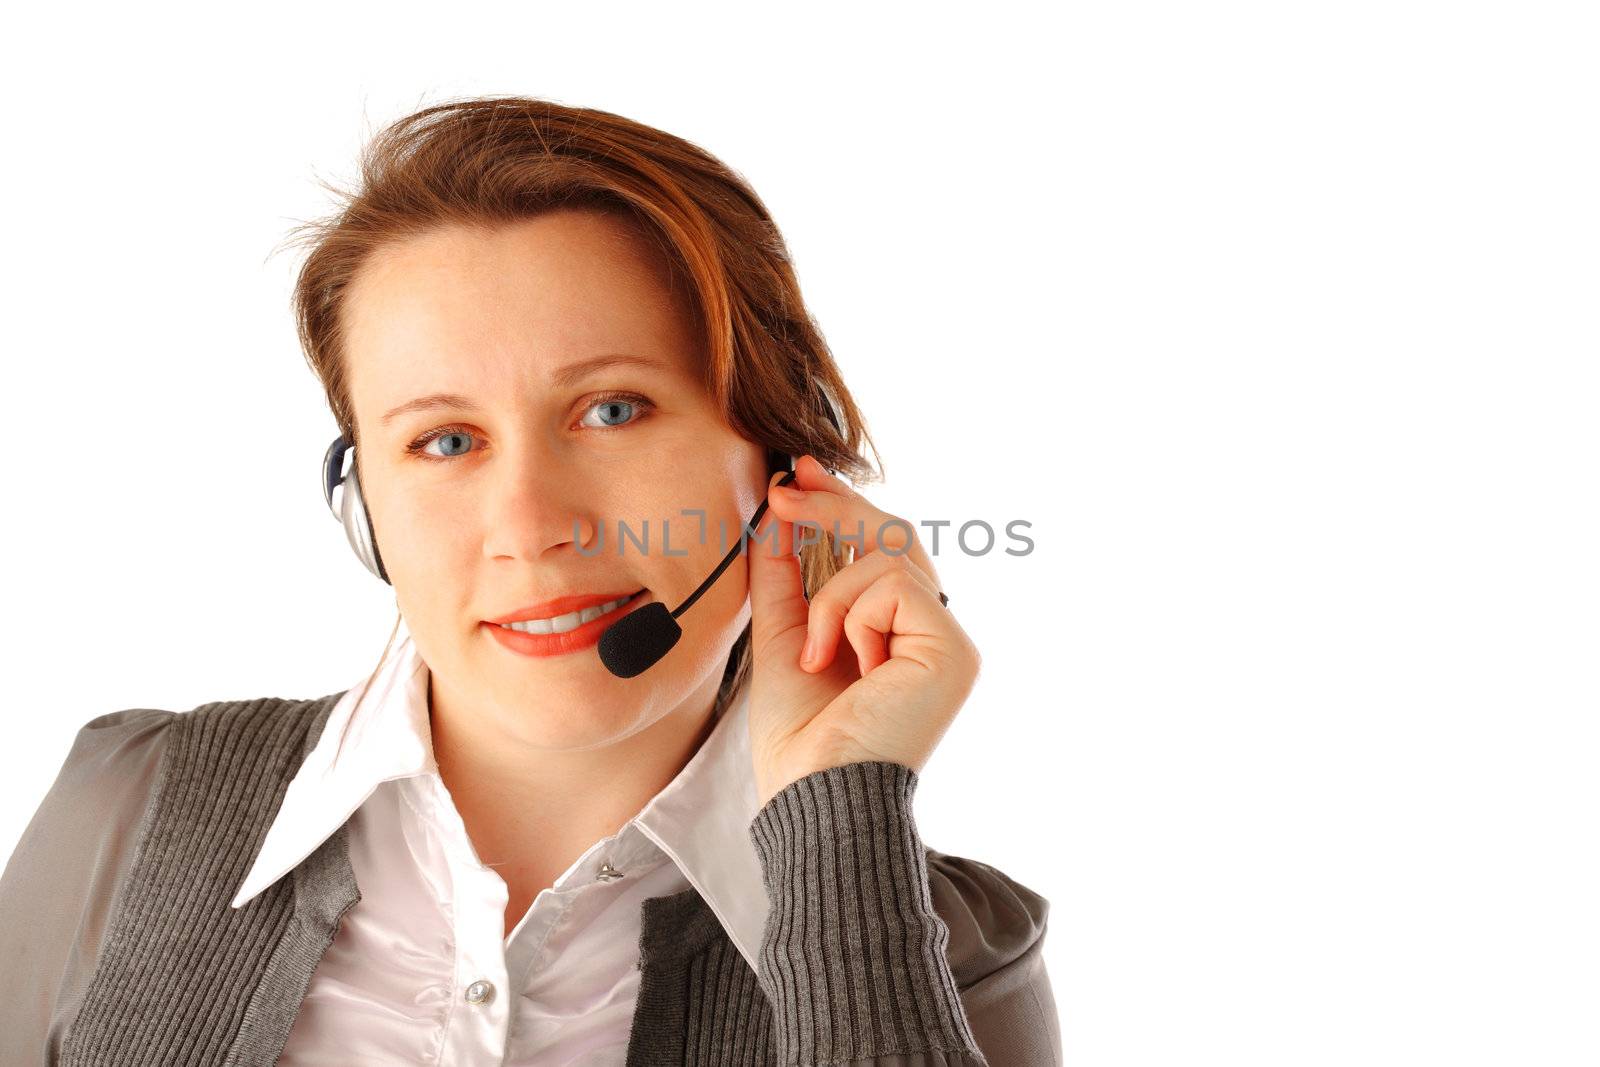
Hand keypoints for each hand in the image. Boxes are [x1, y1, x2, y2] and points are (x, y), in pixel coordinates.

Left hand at [746, 454, 981, 807]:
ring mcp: (948, 641)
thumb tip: (775, 515)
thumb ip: (783, 577)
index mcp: (898, 635)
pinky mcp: (952, 648)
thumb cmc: (799, 739)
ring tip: (817, 651)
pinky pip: (893, 586)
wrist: (814, 796)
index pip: (880, 551)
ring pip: (888, 556)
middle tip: (787, 487)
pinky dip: (852, 615)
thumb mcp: (783, 638)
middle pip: (894, 536)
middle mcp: (931, 634)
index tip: (798, 476)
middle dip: (835, 506)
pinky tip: (849, 664)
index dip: (842, 506)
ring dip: (832, 595)